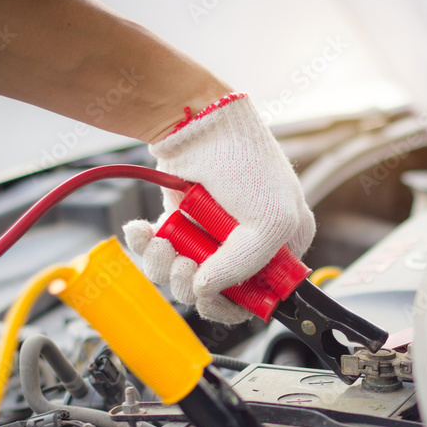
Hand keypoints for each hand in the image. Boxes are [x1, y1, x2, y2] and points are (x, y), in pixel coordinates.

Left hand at [124, 93, 314, 324]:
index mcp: (283, 245)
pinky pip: (161, 253)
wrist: (198, 123)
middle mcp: (248, 244)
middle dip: (193, 283)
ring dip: (167, 265)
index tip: (212, 297)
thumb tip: (205, 290)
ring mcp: (212, 235)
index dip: (234, 303)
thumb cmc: (245, 162)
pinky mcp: (182, 224)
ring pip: (184, 275)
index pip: (262, 295)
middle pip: (218, 291)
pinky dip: (147, 246)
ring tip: (162, 243)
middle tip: (184, 264)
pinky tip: (143, 231)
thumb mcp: (268, 223)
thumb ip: (243, 266)